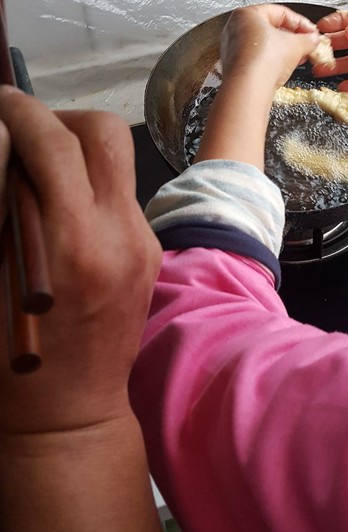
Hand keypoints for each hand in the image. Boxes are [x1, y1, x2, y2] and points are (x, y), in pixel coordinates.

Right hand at [0, 89, 161, 437]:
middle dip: (54, 120)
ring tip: (33, 171)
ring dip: (73, 149)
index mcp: (71, 243)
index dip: (17, 111)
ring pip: (116, 159)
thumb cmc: (8, 365)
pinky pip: (119, 193)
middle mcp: (118, 232)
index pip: (51, 142)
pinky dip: (87, 183)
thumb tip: (2, 150)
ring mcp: (141, 242)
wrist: (69, 420)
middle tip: (17, 134)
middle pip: (100, 133)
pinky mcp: (148, 253)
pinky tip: (57, 209)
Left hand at [220, 4, 319, 92]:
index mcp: (247, 14)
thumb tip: (312, 39)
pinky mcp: (234, 66)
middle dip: (292, 37)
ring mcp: (232, 48)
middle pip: (271, 28)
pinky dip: (270, 61)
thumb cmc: (264, 60)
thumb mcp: (296, 45)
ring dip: (283, 50)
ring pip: (264, 44)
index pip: (281, 13)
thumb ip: (307, 39)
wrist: (248, 88)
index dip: (301, 23)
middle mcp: (235, 28)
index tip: (311, 32)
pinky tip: (283, 68)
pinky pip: (256, 58)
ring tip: (298, 56)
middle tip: (306, 44)